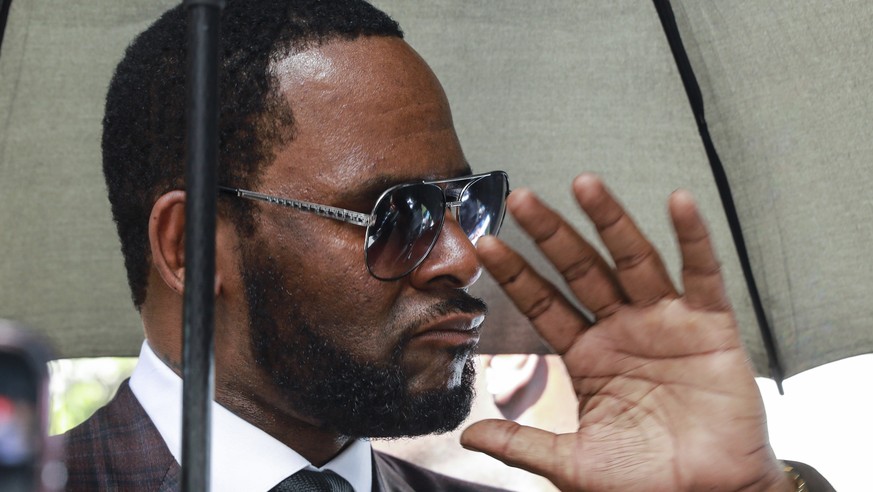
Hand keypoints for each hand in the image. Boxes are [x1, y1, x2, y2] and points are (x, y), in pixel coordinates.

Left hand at [461, 175, 791, 491]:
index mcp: (588, 356)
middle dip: (552, 234)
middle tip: (522, 198)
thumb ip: (523, 443)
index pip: (544, 303)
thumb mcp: (575, 463)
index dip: (516, 273)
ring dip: (610, 220)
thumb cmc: (647, 482)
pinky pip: (701, 275)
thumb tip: (469, 433)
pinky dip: (693, 238)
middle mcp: (622, 330)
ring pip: (633, 259)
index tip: (486, 243)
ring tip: (584, 183)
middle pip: (581, 270)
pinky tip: (678, 202)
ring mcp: (665, 323)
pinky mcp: (711, 327)